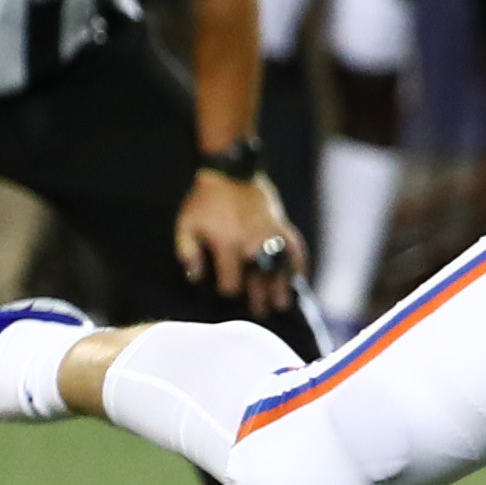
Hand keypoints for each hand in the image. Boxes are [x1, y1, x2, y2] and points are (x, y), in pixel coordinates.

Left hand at [175, 170, 302, 312]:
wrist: (230, 172)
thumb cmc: (205, 202)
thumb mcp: (186, 226)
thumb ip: (188, 254)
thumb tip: (196, 279)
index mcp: (228, 246)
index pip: (231, 284)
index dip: (228, 293)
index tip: (227, 293)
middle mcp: (253, 244)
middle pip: (260, 283)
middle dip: (259, 300)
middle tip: (260, 312)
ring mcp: (272, 235)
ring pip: (281, 270)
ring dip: (282, 289)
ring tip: (281, 304)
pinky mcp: (283, 226)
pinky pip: (297, 249)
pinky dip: (299, 264)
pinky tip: (299, 277)